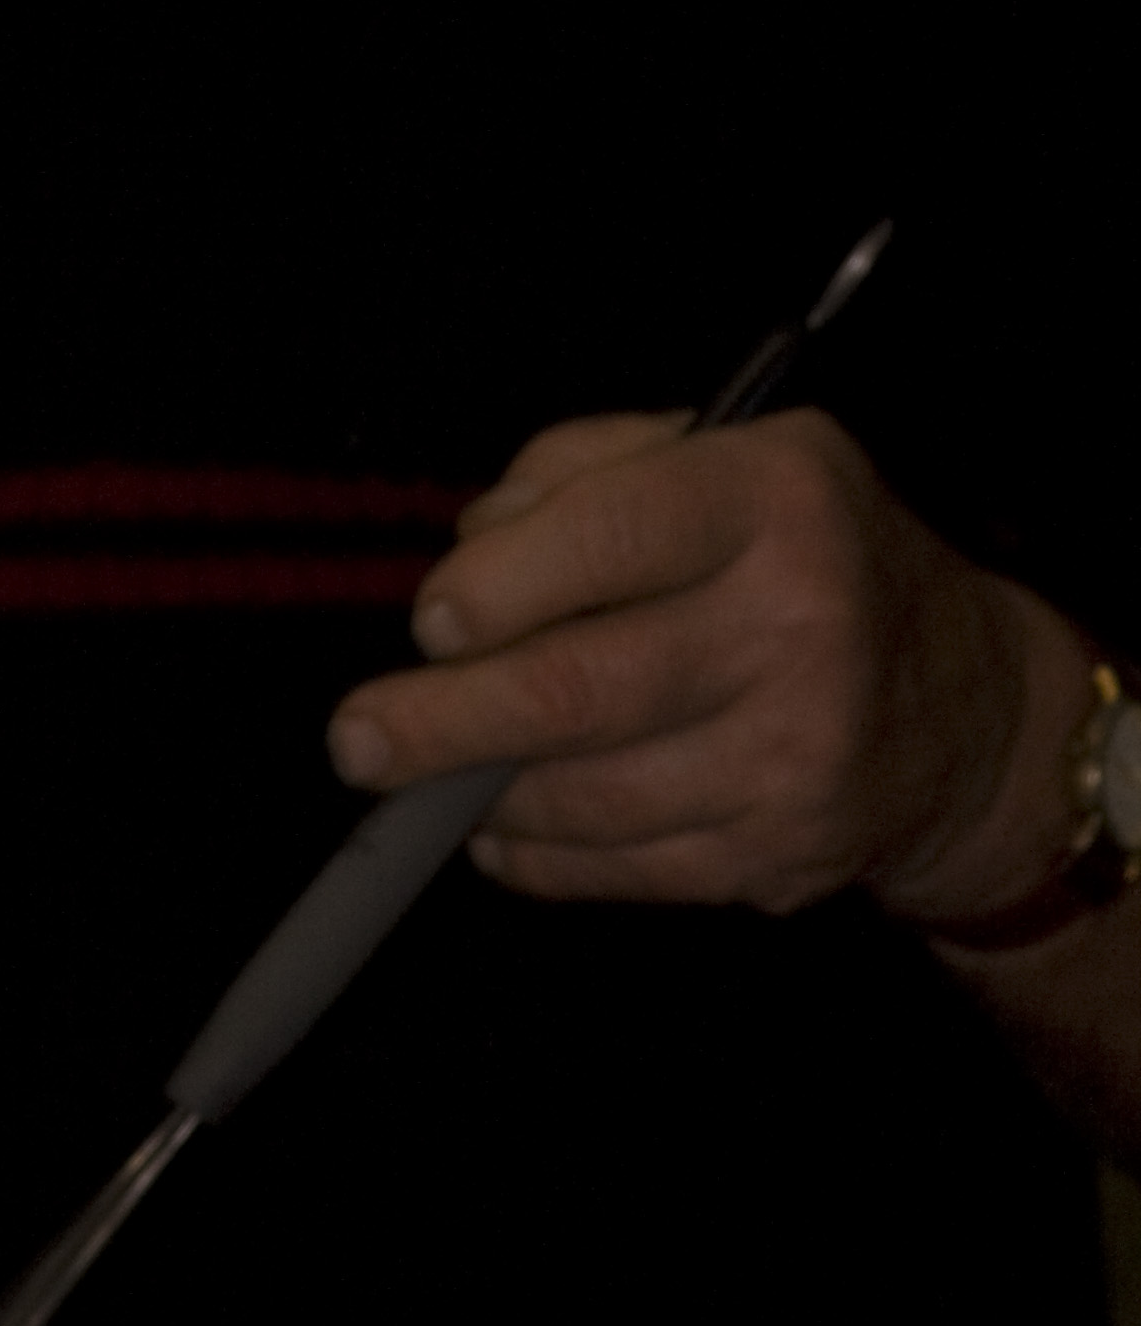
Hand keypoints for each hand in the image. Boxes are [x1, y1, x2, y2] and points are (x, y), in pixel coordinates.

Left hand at [325, 409, 1095, 925]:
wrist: (968, 708)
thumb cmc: (798, 553)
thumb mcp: (718, 455)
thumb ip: (576, 472)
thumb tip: (466, 559)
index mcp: (773, 499)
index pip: (617, 534)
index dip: (507, 584)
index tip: (431, 621)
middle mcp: (797, 624)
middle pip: (584, 688)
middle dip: (446, 722)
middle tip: (357, 739)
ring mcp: (796, 755)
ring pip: (589, 793)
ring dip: (481, 793)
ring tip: (420, 778)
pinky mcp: (782, 857)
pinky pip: (621, 870)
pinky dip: (538, 854)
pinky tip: (501, 825)